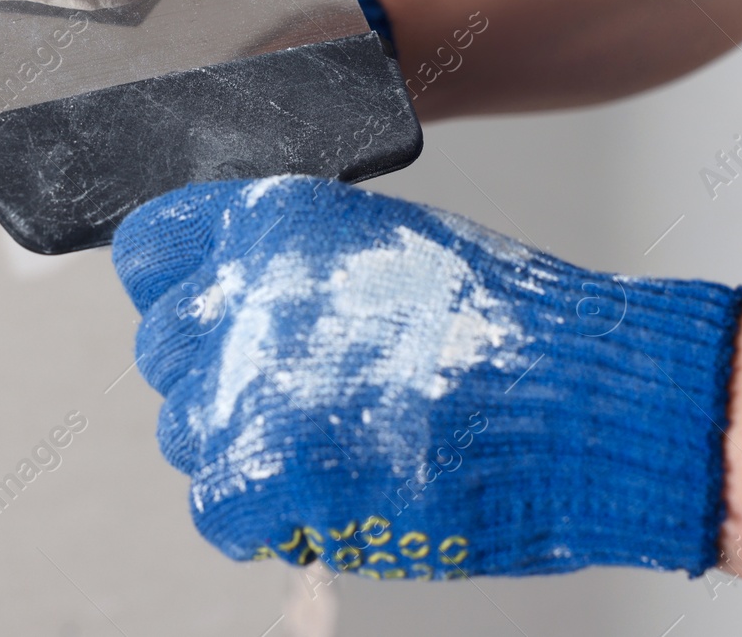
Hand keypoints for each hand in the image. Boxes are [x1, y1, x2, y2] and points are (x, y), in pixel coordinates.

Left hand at [112, 176, 741, 578]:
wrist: (589, 401)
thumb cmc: (516, 330)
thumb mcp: (396, 248)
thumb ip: (301, 266)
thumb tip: (245, 303)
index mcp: (279, 220)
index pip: (152, 249)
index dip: (177, 294)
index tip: (205, 324)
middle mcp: (250, 288)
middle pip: (165, 351)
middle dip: (219, 382)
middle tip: (299, 404)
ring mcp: (252, 377)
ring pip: (186, 432)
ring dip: (245, 452)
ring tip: (336, 452)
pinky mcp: (270, 466)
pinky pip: (216, 509)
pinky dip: (268, 521)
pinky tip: (333, 500)